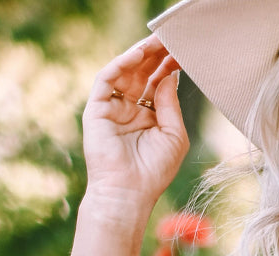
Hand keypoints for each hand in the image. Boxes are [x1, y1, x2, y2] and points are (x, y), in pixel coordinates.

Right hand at [82, 37, 189, 213]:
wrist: (128, 194)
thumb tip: (169, 74)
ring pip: (125, 71)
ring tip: (156, 41)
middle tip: (170, 39)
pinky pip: (107, 78)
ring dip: (140, 54)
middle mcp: (129, 110)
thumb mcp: (174, 134)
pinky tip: (138, 55)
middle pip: (141, 73)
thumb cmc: (153, 172)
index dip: (168, 66)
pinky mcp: (97, 109)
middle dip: (155, 55)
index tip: (181, 53)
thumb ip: (170, 104)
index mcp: (148, 117)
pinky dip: (122, 63)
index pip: (157, 83)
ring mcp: (112, 108)